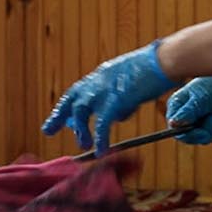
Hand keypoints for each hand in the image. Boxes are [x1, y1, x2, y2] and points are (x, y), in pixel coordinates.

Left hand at [42, 42, 175, 152]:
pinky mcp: (116, 99)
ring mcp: (105, 89)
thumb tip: (117, 116)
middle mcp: (98, 81)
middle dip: (59, 116)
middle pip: (72, 99)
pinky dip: (101, 139)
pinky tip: (101, 151)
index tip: (56, 119)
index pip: (76, 91)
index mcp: (101, 76)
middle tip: (47, 130)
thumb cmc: (153, 70)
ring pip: (81, 111)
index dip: (65, 106)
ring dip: (80, 129)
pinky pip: (103, 123)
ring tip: (83, 145)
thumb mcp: (129, 83)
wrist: (163, 60)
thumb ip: (119, 100)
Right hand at [165, 74, 211, 144]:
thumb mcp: (201, 97)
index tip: (201, 131)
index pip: (174, 128)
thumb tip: (173, 123)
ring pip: (202, 139)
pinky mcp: (209, 127)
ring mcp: (197, 123)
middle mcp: (184, 116)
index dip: (187, 133)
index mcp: (176, 107)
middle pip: (188, 137)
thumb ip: (188, 111)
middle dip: (204, 130)